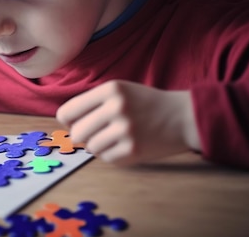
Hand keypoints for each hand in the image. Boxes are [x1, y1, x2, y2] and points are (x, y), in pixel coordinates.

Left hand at [56, 80, 200, 165]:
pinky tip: (125, 145)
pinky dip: (112, 155)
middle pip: (77, 133)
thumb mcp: (119, 90)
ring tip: (114, 137)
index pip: (67, 112)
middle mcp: (117, 108)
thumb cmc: (145, 103)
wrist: (183, 116)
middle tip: (97, 132)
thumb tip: (65, 122)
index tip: (77, 122)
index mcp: (110, 89)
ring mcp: (126, 130)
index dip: (69, 121)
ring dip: (99, 146)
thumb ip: (92, 102)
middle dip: (83, 135)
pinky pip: (107, 159)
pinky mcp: (134, 150)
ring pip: (91, 147)